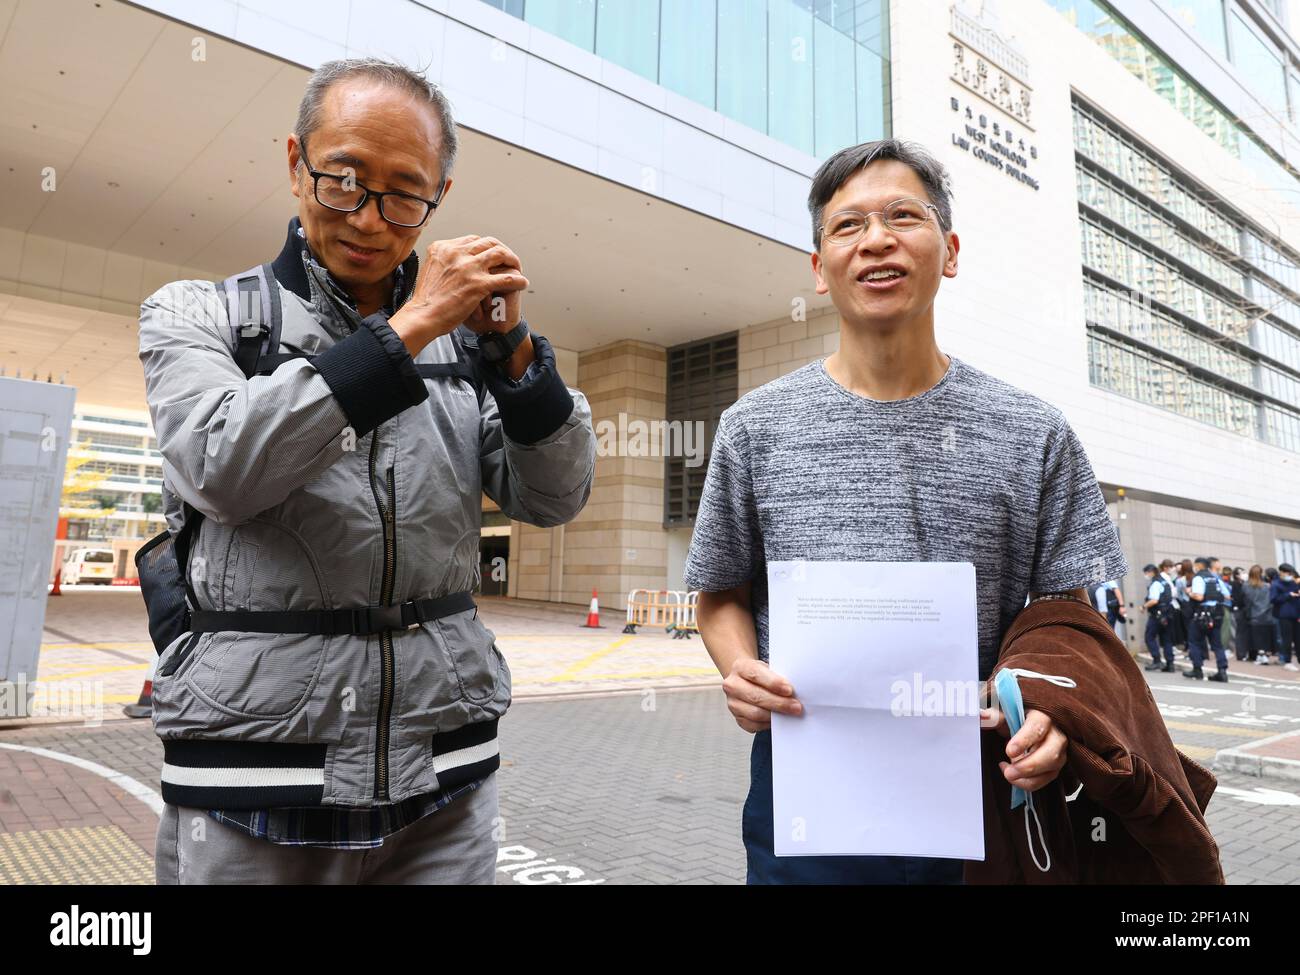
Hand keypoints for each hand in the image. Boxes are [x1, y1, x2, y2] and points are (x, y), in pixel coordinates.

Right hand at [388, 235, 527, 353]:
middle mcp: (456, 253)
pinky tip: (522, 283)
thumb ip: (445, 260)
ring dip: (513, 260)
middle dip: (502, 250)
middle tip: (509, 259)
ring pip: (500, 254)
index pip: (472, 239)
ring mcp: (468, 267)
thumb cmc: (427, 300)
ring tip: (518, 268)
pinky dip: (517, 280)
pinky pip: (506, 278)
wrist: (423, 316)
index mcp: (444, 248)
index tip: (492, 255)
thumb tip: (455, 259)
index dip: (486, 247)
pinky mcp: (478, 284)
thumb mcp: (432, 269)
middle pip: (488, 242)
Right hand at [722, 658, 802, 732]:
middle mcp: (732, 685)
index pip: (755, 674)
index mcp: (740, 667)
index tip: (789, 690)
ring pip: (755, 713)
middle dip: (779, 703)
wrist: (746, 681)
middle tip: (796, 706)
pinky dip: (768, 724)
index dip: (773, 683)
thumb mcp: (768, 668)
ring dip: (775, 715)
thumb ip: (777, 677)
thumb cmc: (761, 675)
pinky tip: (778, 720)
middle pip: (756, 697)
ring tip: (790, 714)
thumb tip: (794, 691)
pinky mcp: (737, 718)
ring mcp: (733, 703)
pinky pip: (754, 725)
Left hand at [979, 706, 1067, 791]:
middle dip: (1029, 766)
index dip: (1024, 741)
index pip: (1037, 727)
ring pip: (1052, 768)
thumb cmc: (1016, 717)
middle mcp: (1055, 734)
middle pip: (1052, 753)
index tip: (1010, 751)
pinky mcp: (1055, 765)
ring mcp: (1059, 751)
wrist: (1026, 724)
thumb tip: (983, 716)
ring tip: (1009, 775)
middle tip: (1009, 772)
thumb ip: (994, 716)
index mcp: (1042, 715)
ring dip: (1029, 778)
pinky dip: (1030, 782)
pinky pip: (1047, 779)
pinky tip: (1016, 778)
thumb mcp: (1004, 713)